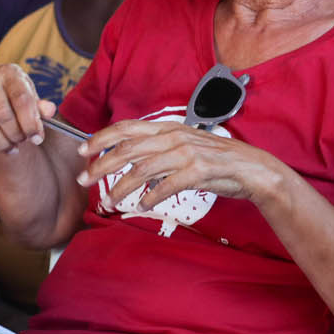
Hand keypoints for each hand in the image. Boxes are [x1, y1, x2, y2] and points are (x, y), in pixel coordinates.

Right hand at [0, 64, 54, 154]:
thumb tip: (50, 111)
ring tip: (12, 148)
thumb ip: (40, 106)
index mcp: (11, 73)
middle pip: (3, 114)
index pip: (22, 100)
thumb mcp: (31, 98)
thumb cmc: (17, 96)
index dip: (31, 122)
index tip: (37, 139)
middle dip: (16, 134)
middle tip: (23, 142)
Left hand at [77, 119, 278, 210]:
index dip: (101, 137)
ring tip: (108, 200)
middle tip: (83, 179)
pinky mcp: (198, 171)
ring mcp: (187, 153)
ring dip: (121, 186)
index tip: (82, 150)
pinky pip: (166, 186)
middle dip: (101, 164)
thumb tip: (132, 160)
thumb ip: (159, 149)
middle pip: (128, 148)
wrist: (251, 169)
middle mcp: (174, 137)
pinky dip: (150, 197)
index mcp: (168, 128)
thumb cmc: (216, 159)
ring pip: (142, 169)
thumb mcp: (184, 146)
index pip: (127, 128)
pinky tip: (140, 205)